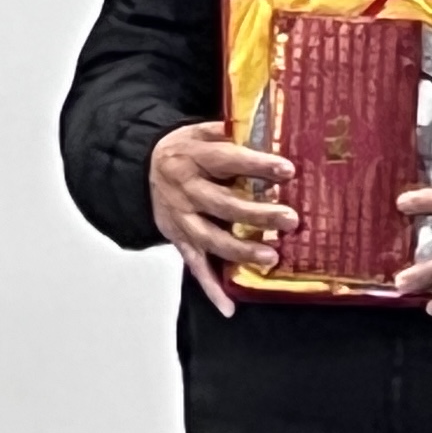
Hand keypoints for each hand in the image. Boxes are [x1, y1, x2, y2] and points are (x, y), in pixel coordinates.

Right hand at [147, 119, 296, 315]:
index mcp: (190, 156)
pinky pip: (194, 265)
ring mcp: (180, 217)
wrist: (142, 167)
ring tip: (271, 257)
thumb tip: (270, 125)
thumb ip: (230, 132)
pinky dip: (210, 288)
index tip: (286, 170)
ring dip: (240, 250)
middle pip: (222, 203)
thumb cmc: (184, 150)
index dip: (256, 164)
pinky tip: (228, 307)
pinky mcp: (178, 238)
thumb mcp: (200, 131)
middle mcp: (183, 189)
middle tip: (290, 219)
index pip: (226, 160)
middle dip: (257, 213)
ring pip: (209, 238)